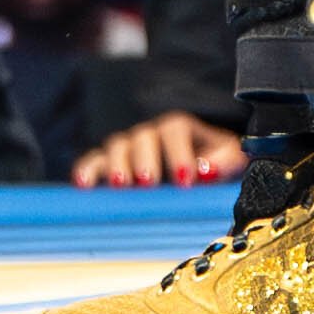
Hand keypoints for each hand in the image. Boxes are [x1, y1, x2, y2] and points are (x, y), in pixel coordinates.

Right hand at [73, 110, 243, 188]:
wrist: (198, 166)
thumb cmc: (214, 161)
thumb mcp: (229, 158)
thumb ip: (225, 160)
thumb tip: (206, 170)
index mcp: (180, 128)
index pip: (175, 129)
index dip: (179, 153)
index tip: (186, 179)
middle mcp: (150, 134)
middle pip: (143, 137)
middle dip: (145, 159)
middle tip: (149, 181)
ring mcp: (127, 148)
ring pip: (117, 147)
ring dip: (118, 165)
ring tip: (122, 185)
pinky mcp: (109, 164)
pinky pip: (93, 161)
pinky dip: (87, 170)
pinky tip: (83, 184)